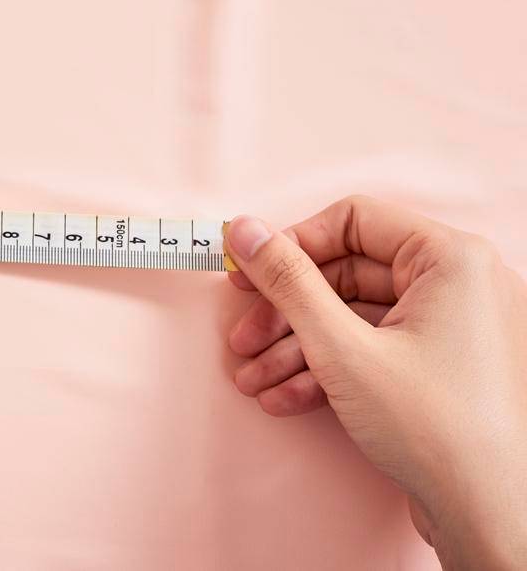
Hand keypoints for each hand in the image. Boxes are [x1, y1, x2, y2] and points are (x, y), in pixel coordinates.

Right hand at [224, 197, 526, 569]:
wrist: (491, 515)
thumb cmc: (436, 429)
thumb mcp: (342, 347)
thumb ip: (288, 281)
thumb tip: (244, 230)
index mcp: (451, 260)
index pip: (353, 221)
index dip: (291, 246)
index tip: (248, 275)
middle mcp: (461, 284)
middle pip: (348, 274)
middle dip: (286, 313)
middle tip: (243, 338)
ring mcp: (455, 328)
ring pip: (355, 317)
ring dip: (298, 348)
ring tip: (254, 379)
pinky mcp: (444, 366)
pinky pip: (376, 348)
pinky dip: (330, 369)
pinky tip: (286, 397)